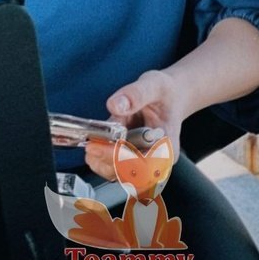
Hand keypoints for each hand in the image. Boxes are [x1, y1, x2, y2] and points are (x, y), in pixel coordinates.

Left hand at [84, 68, 185, 182]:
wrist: (168, 97)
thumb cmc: (165, 95)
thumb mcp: (154, 85)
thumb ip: (135, 94)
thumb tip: (116, 105)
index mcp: (166, 147)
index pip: (145, 165)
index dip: (121, 159)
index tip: (101, 145)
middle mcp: (156, 160)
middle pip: (130, 174)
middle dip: (107, 160)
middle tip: (90, 144)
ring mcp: (142, 162)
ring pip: (118, 174)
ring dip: (101, 161)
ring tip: (91, 143)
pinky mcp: (130, 159)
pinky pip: (112, 168)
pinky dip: (100, 159)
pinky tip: (96, 143)